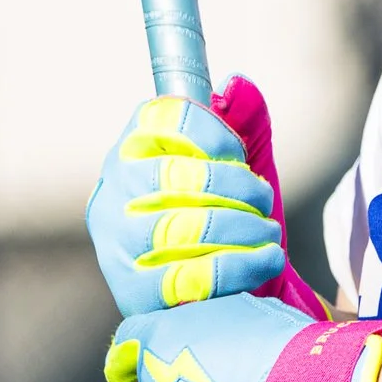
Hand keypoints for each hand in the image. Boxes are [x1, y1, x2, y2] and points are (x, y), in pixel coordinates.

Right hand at [86, 76, 330, 324]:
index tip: (240, 155)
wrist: (235, 293)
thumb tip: (238, 87)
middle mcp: (112, 194)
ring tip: (269, 234)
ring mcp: (117, 246)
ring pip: (178, 226)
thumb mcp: (244, 169)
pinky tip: (266, 259)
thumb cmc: (232, 221)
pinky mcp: (133, 294)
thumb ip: (246, 123)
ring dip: (240, 227)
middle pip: (172, 174)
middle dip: (235, 187)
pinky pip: (188, 276)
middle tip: (263, 202)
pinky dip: (238, 266)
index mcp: (132, 152)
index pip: (160, 119)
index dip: (210, 132)